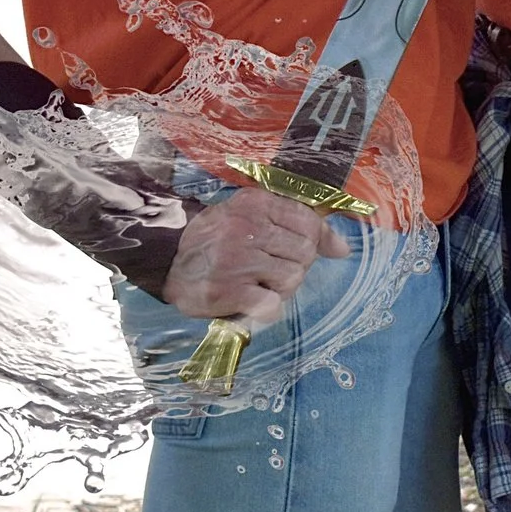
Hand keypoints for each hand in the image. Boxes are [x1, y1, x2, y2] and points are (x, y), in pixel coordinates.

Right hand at [160, 188, 349, 325]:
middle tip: (272, 271)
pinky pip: (271, 305)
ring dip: (281, 288)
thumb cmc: (217, 237)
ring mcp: (237, 260)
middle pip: (304, 254)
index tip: (294, 251)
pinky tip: (251, 300)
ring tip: (259, 284)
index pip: (309, 222)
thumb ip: (299, 225)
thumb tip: (344, 249)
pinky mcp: (226, 291)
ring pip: (292, 279)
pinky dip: (266, 307)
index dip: (311, 242)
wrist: (166, 258)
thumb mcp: (253, 217)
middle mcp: (247, 228)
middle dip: (295, 267)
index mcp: (256, 204)